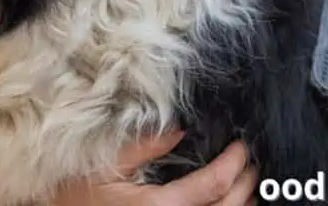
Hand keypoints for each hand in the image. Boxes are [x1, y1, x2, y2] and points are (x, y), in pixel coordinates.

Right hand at [48, 130, 256, 204]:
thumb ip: (145, 146)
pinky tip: (225, 204)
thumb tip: (179, 130)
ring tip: (244, 184)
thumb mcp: (108, 165)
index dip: (233, 165)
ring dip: (239, 205)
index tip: (241, 147)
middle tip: (250, 162)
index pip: (213, 186)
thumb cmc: (77, 195)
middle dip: (244, 184)